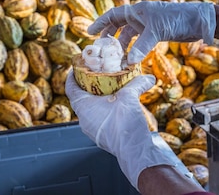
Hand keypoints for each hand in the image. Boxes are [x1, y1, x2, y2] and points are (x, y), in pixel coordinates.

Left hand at [66, 71, 195, 188]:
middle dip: (88, 85)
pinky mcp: (102, 136)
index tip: (77, 66)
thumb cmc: (125, 126)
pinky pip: (99, 117)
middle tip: (97, 73)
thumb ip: (137, 84)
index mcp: (83, 107)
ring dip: (98, 98)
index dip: (72, 75)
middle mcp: (84, 119)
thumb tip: (148, 78)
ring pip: (90, 108)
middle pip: (81, 97)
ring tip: (110, 88)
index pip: (70, 87)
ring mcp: (92, 129)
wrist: (135, 151)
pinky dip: (104, 108)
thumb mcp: (130, 97)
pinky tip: (117, 104)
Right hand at [87, 1, 215, 63]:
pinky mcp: (155, 33)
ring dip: (122, 46)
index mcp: (137, 10)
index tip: (89, 33)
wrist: (198, 21)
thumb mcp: (157, 31)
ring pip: (129, 36)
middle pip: (118, 26)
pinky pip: (139, 42)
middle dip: (109, 37)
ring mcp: (147, 25)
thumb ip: (142, 46)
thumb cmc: (177, 18)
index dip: (100, 23)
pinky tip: (130, 60)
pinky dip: (134, 50)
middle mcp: (140, 16)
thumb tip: (128, 62)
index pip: (113, 15)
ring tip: (115, 59)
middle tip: (101, 50)